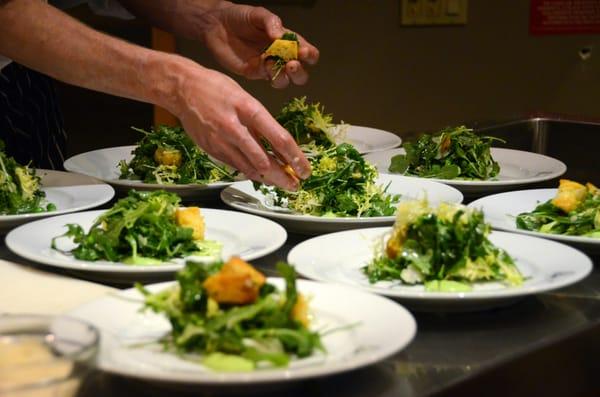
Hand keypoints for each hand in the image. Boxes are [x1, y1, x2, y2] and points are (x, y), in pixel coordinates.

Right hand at [171, 60, 310, 189]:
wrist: (182, 89)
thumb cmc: (216, 88)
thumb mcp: (245, 98)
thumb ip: (261, 122)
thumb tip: (279, 145)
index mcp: (249, 109)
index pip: (279, 138)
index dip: (295, 158)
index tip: (305, 169)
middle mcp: (235, 128)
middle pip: (265, 161)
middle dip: (283, 177)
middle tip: (295, 185)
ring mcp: (221, 142)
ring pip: (250, 169)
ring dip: (269, 179)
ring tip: (282, 183)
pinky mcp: (212, 150)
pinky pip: (236, 166)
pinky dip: (251, 172)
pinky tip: (261, 176)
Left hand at [199, 2, 318, 87]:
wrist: (217, 24)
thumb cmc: (241, 17)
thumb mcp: (259, 14)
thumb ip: (272, 23)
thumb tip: (281, 36)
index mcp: (288, 42)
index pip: (308, 54)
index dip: (310, 55)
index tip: (303, 52)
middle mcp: (281, 57)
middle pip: (300, 74)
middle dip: (299, 72)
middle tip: (292, 64)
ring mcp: (268, 67)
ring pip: (284, 81)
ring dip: (283, 76)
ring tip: (274, 63)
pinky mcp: (254, 73)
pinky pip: (266, 77)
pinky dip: (266, 71)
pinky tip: (261, 61)